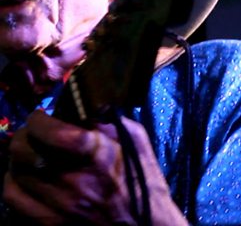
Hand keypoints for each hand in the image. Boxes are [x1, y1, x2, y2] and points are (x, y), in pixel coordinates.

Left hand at [3, 110, 187, 225]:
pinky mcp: (50, 222)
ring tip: (32, 151)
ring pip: (15, 172)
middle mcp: (71, 179)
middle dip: (25, 135)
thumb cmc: (142, 175)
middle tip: (35, 132)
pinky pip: (14, 198)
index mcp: (95, 153)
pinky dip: (15, 181)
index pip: (48, 132)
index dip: (37, 119)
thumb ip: (106, 118)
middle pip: (24, 151)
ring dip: (20, 156)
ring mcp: (58, 204)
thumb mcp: (134, 137)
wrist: (147, 222)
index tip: (41, 116)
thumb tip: (82, 105)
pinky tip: (29, 175)